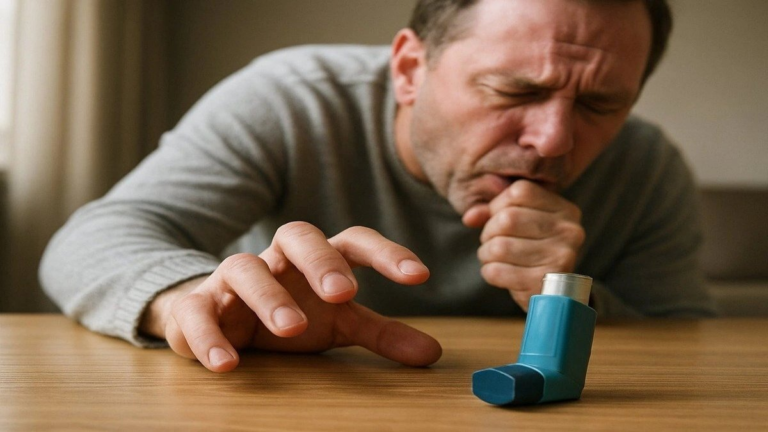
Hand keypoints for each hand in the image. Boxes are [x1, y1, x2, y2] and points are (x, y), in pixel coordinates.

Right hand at [139, 223, 441, 371]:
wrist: (216, 315)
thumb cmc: (287, 312)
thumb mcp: (336, 323)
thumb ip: (380, 333)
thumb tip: (433, 353)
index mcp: (316, 259)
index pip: (353, 241)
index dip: (386, 252)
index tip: (418, 275)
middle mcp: (277, 260)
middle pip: (298, 236)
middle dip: (322, 260)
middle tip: (344, 293)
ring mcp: (233, 279)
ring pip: (246, 268)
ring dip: (269, 295)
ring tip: (291, 327)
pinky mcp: (197, 306)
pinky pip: (196, 311)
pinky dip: (208, 335)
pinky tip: (227, 363)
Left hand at [462, 180, 584, 309]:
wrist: (553, 295)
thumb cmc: (532, 252)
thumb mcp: (520, 225)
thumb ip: (494, 212)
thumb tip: (470, 218)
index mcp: (565, 210)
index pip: (520, 191)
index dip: (498, 205)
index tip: (498, 219)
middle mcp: (568, 231)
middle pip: (507, 218)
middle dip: (489, 232)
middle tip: (492, 242)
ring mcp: (560, 258)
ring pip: (499, 246)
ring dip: (486, 254)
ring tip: (494, 259)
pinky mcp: (543, 283)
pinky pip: (497, 271)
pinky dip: (490, 272)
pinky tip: (501, 274)